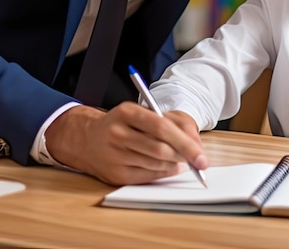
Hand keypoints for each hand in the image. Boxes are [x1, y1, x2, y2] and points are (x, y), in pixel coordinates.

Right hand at [44, 103, 207, 185]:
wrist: (88, 138)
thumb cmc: (124, 123)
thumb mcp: (145, 112)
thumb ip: (173, 122)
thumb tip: (196, 145)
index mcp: (127, 112)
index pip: (161, 127)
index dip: (185, 143)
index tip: (201, 155)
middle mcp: (118, 133)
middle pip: (159, 149)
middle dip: (183, 156)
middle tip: (197, 160)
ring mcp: (114, 155)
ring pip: (155, 164)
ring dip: (174, 164)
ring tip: (180, 159)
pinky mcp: (114, 175)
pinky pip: (147, 176)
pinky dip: (162, 173)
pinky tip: (166, 166)